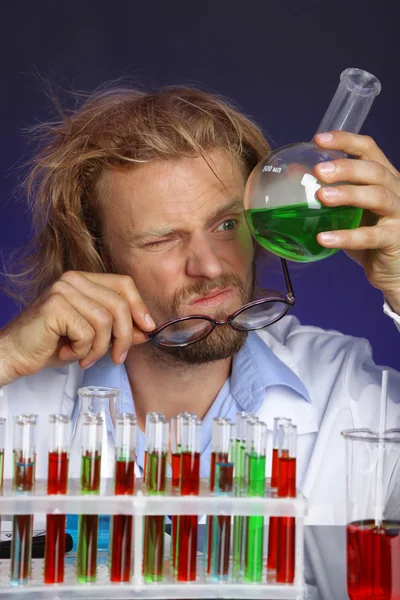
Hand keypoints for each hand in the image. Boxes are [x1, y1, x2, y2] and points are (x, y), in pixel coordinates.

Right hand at [0, 271, 155, 385]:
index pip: (124, 284)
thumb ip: (119, 330)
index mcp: (83, 280)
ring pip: (106, 321)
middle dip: (124, 336)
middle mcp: (73, 279)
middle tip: (116, 358)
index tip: (147, 328)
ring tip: (84, 358)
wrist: (15, 355)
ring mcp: (64, 290)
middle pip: (119, 304)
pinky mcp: (56, 306)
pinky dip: (82, 350)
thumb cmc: (51, 344)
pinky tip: (67, 353)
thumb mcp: (93, 337)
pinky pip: (88, 332)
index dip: (139, 306)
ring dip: (99, 348)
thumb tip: (147, 329)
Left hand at [313, 131, 399, 313]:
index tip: (319, 139)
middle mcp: (396, 190)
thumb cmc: (369, 237)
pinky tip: (323, 238)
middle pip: (374, 170)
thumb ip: (329, 194)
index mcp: (384, 178)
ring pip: (378, 196)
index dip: (346, 141)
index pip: (369, 149)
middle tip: (318, 171)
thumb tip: (294, 175)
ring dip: (348, 194)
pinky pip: (370, 236)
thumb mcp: (348, 212)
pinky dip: (346, 236)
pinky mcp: (395, 239)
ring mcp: (398, 214)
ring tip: (321, 197)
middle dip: (346, 167)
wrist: (393, 269)